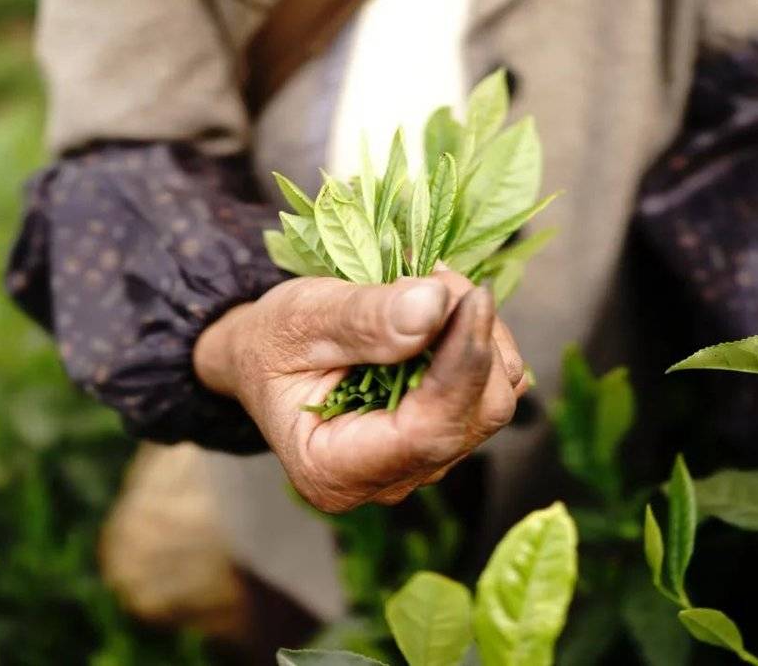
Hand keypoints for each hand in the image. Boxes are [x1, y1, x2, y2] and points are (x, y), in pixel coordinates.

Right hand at [193, 271, 526, 512]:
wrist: (265, 357)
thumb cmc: (272, 342)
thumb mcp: (301, 318)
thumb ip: (363, 318)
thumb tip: (434, 307)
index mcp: (335, 471)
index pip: (428, 431)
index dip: (463, 364)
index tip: (474, 298)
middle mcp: (387, 481)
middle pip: (473, 415)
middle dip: (473, 339)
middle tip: (434, 276)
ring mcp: (421, 463)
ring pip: (492, 400)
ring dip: (480, 334)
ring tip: (429, 288)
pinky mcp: (444, 437)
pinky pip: (492, 390)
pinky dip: (480, 344)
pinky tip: (441, 314)